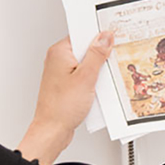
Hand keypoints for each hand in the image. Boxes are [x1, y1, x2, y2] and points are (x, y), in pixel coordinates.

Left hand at [17, 31, 113, 164]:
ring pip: (86, 63)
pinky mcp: (66, 84)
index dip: (99, 36)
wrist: (52, 130)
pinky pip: (83, 76)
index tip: (112, 39)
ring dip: (97, 71)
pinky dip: (92, 81)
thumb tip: (105, 37)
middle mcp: (58, 60)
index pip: (82, 34)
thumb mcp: (86, 77)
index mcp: (60, 52)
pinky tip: (96, 90)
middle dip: (99, 55)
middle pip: (85, 48)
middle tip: (108, 63)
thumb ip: (97, 54)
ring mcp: (62, 72)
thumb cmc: (61, 107)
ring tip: (99, 81)